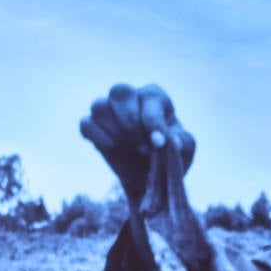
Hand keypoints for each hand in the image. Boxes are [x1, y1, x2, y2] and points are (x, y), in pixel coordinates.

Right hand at [80, 84, 195, 209]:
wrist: (150, 177)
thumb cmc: (169, 156)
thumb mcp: (184, 150)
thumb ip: (183, 142)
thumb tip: (171, 140)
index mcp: (155, 98)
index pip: (150, 96)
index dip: (153, 120)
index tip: (158, 143)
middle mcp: (130, 98)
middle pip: (120, 92)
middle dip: (130, 121)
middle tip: (141, 146)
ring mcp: (109, 111)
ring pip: (99, 106)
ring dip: (114, 130)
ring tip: (129, 147)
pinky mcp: (93, 127)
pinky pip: (86, 123)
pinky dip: (97, 137)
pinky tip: (112, 148)